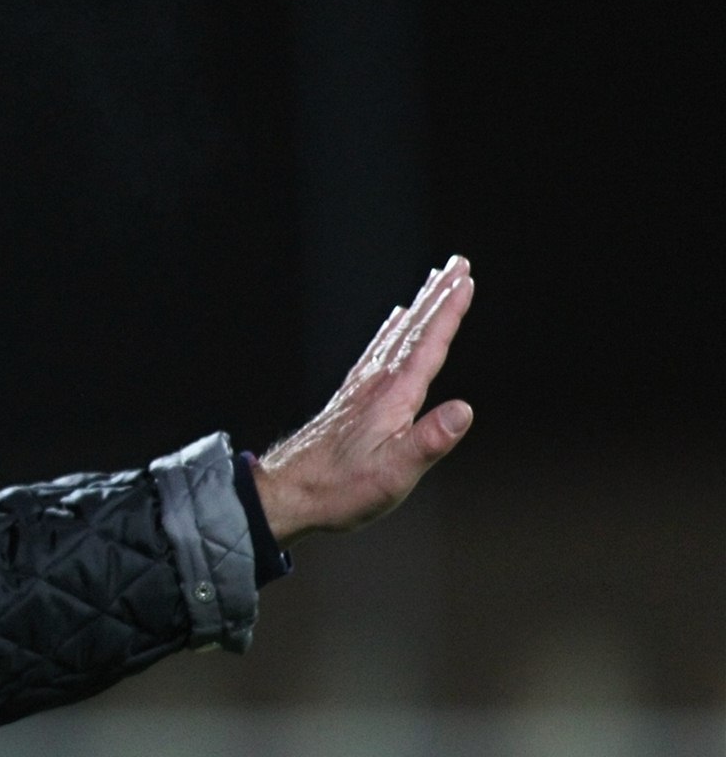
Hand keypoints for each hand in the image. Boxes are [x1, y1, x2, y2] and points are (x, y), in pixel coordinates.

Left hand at [254, 256, 475, 544]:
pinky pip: (378, 350)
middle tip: (459, 263)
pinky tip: (395, 322)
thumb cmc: (341, 488)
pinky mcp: (351, 398)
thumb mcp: (394, 473)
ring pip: (396, 335)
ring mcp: (361, 388)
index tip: (467, 281)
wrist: (289, 492)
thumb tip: (464, 410)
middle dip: (438, 296)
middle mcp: (376, 383)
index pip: (428, 345)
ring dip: (419, 307)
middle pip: (412, 330)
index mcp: (393, 397)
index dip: (449, 312)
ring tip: (435, 281)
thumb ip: (429, 441)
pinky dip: (392, 329)